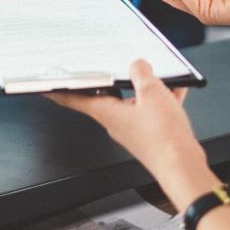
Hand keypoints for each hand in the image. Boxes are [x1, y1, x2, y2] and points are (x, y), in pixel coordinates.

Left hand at [49, 59, 218, 209]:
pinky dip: (162, 99)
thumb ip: (142, 74)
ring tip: (156, 74)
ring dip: (144, 87)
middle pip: (107, 96)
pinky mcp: (151, 134)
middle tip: (109, 65)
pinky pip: (152, 110)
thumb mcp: (152, 92)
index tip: (46, 87)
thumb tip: (138, 65)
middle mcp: (117, 122)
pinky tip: (175, 89)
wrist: (183, 165)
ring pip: (134, 101)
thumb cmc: (163, 138)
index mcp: (108, 113)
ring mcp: (134, 129)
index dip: (60, 91)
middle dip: (111, 79)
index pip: (75, 99)